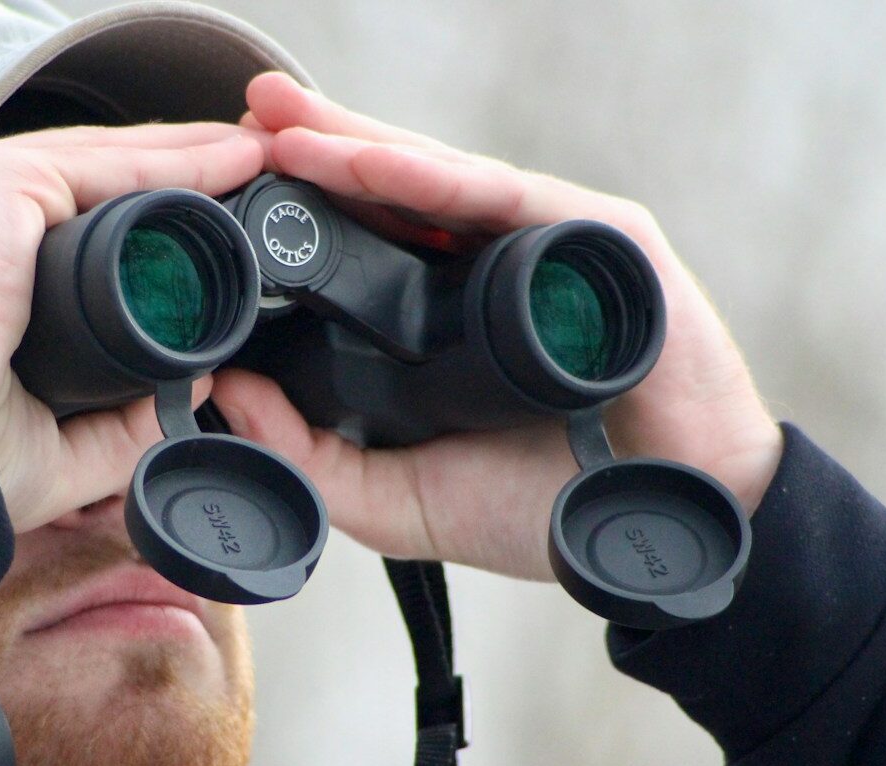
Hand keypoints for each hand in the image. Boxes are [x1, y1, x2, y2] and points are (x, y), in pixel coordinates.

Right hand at [0, 124, 265, 531]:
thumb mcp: (34, 441)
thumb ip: (110, 420)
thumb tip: (188, 393)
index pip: (15, 215)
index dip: (97, 212)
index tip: (162, 225)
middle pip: (54, 173)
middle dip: (146, 170)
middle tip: (227, 170)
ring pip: (82, 160)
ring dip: (174, 158)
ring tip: (244, 160)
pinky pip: (99, 167)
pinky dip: (171, 167)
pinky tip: (227, 165)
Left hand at [213, 73, 781, 580]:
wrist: (661, 534)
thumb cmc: (545, 508)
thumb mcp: (404, 500)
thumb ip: (316, 462)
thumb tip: (229, 394)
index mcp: (448, 313)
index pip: (365, 241)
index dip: (299, 206)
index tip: (223, 177)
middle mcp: (494, 266)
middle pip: (394, 192)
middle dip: (318, 148)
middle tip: (245, 112)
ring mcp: (547, 246)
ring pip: (439, 180)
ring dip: (358, 147)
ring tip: (284, 125)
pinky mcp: (599, 239)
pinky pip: (503, 200)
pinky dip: (434, 180)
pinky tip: (367, 162)